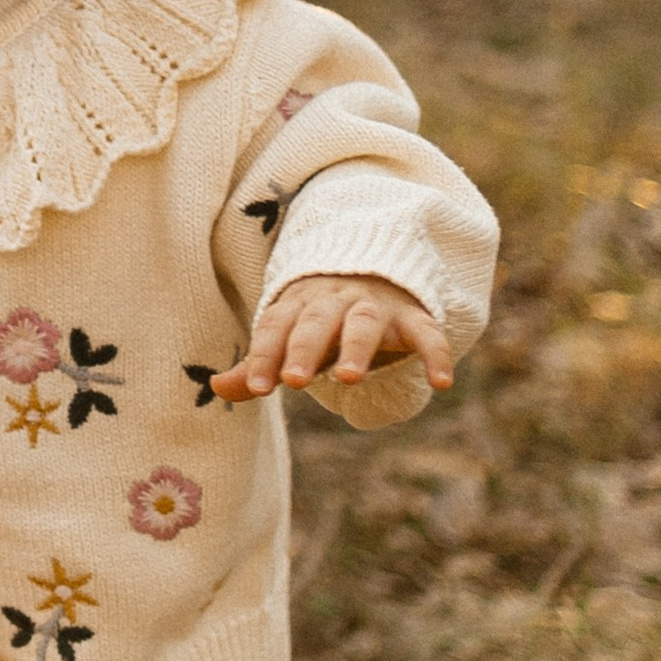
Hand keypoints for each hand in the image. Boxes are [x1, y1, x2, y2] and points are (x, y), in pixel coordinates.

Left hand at [211, 273, 452, 402]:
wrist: (371, 272)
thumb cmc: (319, 319)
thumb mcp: (288, 337)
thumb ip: (257, 365)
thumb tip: (217, 388)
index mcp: (297, 306)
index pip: (275, 328)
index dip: (264, 355)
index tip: (256, 387)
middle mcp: (334, 302)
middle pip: (316, 322)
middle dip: (304, 349)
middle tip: (294, 381)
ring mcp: (375, 307)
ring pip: (363, 323)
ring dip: (356, 348)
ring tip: (349, 378)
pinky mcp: (412, 317)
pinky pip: (427, 333)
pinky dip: (437, 354)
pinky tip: (443, 383)